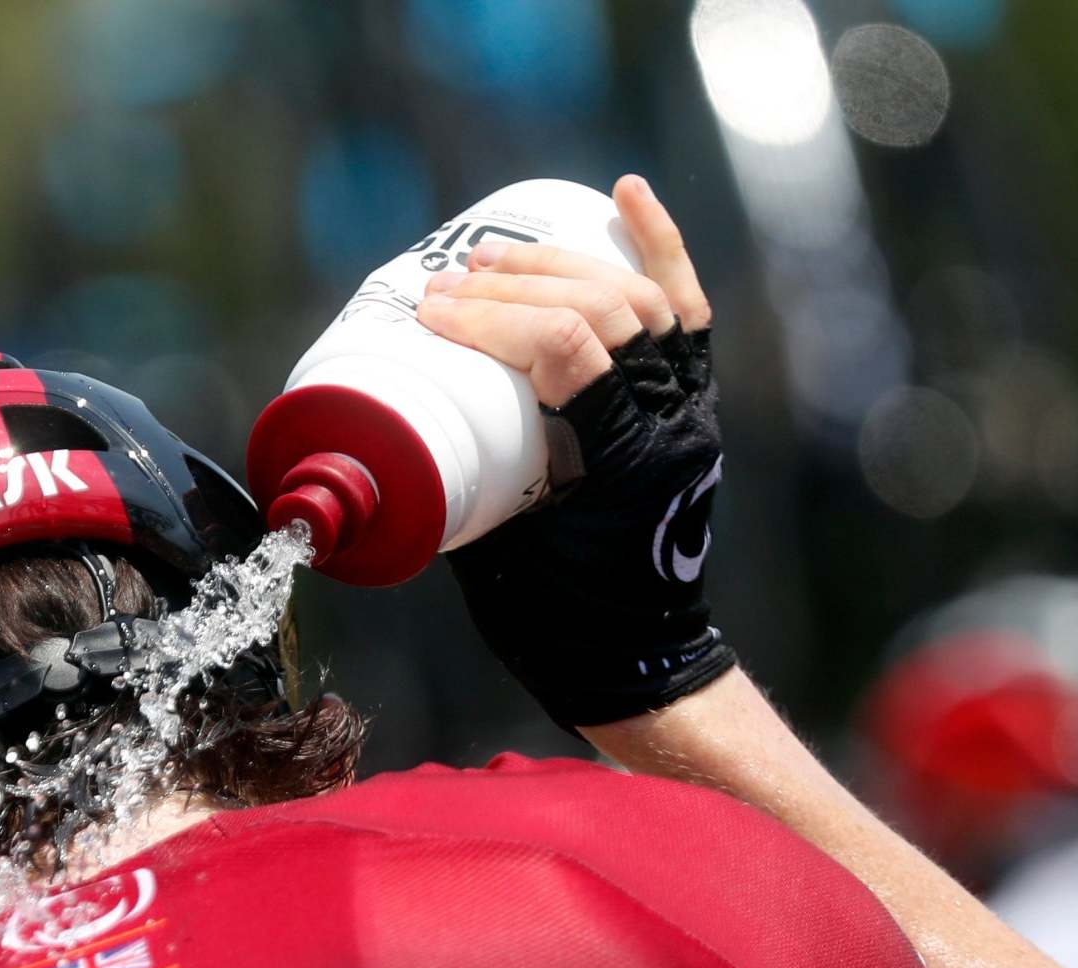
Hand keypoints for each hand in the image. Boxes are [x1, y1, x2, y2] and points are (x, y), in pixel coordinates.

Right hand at [415, 174, 730, 731]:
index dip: (490, 319)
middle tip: (448, 287)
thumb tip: (385, 430)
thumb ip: (457, 488)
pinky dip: (660, 248)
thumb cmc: (557, 626)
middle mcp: (675, 423)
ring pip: (641, 299)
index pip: (566, 350)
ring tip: (497, 257)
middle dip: (516, 285)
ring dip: (564, 264)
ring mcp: (693, 409)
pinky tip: (626, 194)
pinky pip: (686, 312)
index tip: (428, 315)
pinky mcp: (692, 405)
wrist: (638, 664)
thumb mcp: (493, 560)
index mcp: (631, 463)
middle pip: (602, 311)